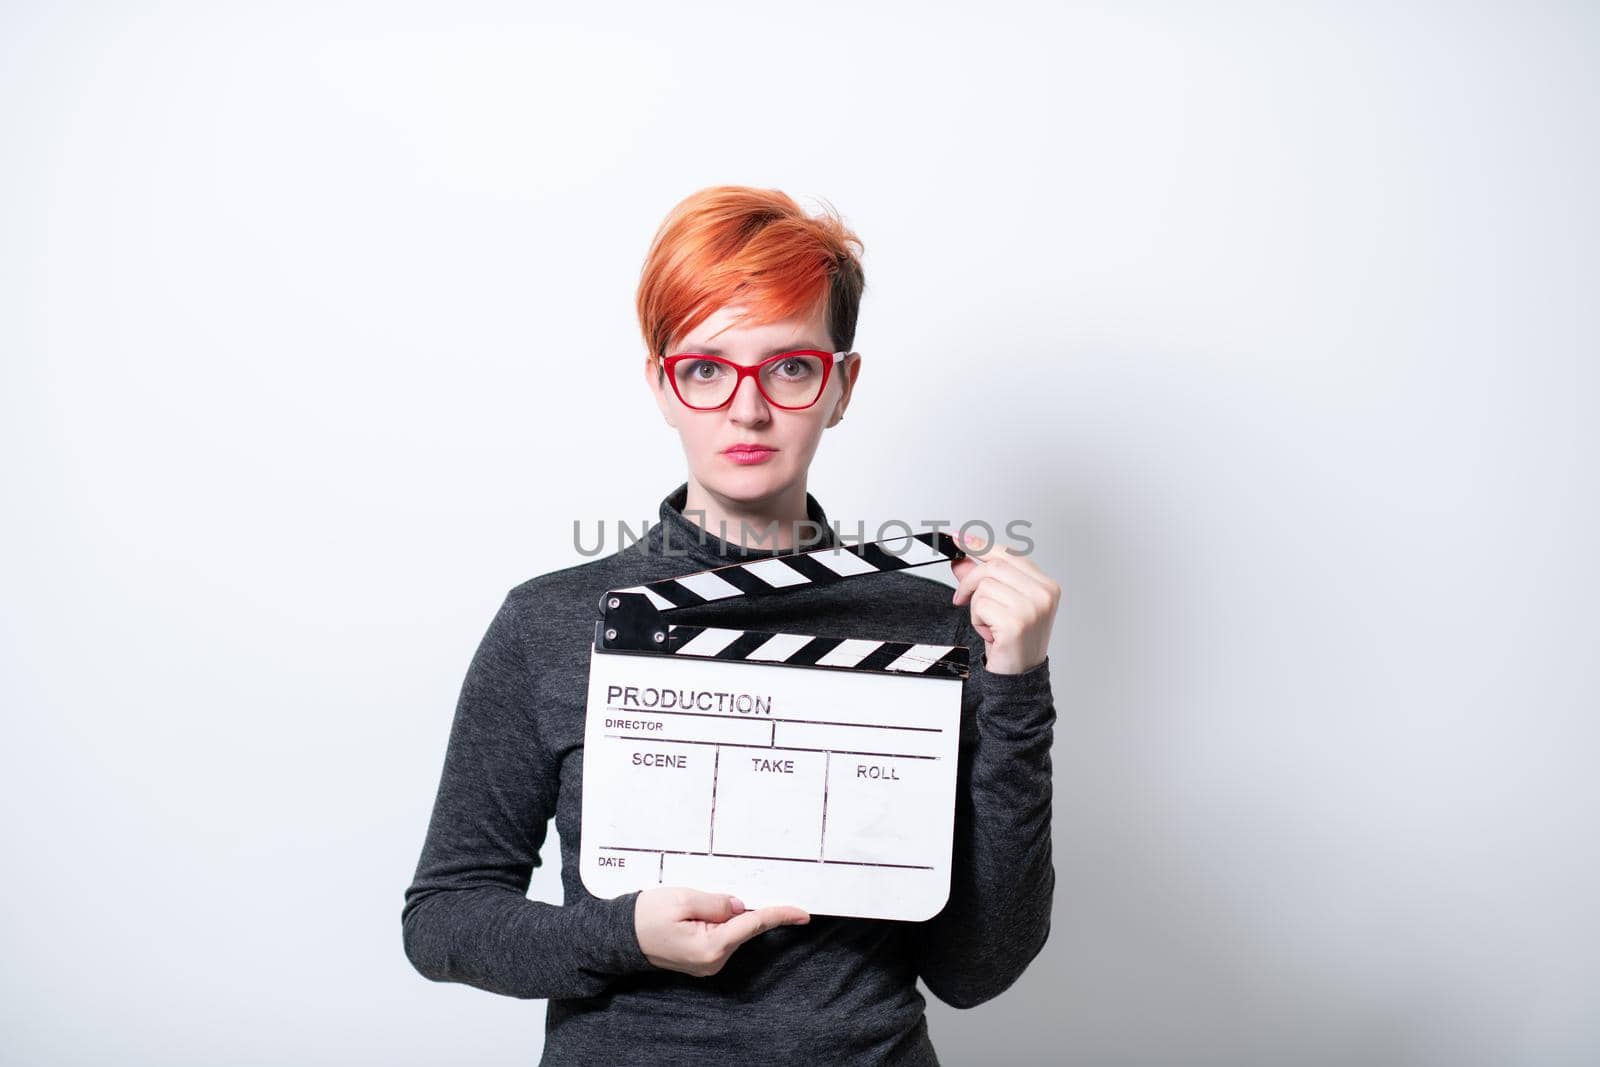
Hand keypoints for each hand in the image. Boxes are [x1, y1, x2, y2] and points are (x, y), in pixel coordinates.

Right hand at [634, 887, 809, 976]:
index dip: (779, 915)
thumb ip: (717, 902)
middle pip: (744, 926)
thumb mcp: (683, 899)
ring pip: (733, 930)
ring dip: (725, 913)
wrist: (620, 936)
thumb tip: (741, 906)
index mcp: (711, 947)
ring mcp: (709, 963)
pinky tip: (701, 911)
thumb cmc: (646, 916)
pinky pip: (721, 935)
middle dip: (741, 906)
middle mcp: (714, 961)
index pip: (753, 925)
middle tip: (713, 893)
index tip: (803, 913)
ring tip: (692, 903)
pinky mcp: (703, 959)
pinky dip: (719, 921)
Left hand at [950, 531, 1060, 674]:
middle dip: (970, 581)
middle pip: (993, 566)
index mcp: (1046, 585)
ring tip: (989, 623)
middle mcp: (1043, 594)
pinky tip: (990, 632)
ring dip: (976, 606)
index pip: (1009, 554)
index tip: (960, 538)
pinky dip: (977, 620)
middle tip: (962, 598)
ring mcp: (1032, 608)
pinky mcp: (1016, 623)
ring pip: (984, 586)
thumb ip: (983, 579)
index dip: (981, 545)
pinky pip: (980, 606)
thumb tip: (961, 560)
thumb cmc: (1015, 641)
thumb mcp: (1000, 604)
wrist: (1020, 675)